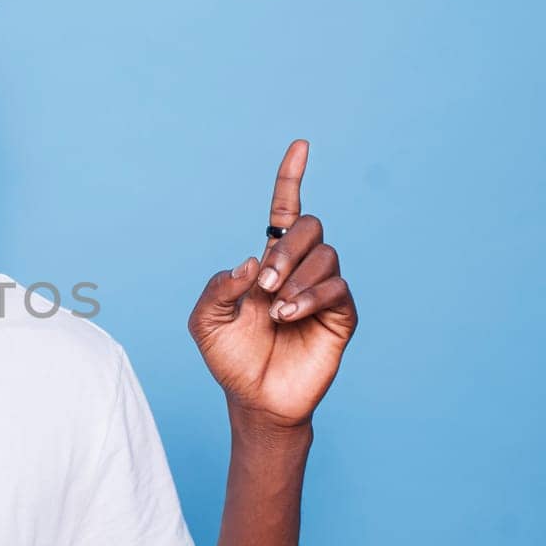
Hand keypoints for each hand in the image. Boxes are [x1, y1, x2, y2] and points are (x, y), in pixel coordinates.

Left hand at [187, 140, 356, 428]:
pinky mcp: (340, 314)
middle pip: (310, 227)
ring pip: (326, 254)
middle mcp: (299, 269)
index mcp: (267, 262)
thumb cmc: (230, 359)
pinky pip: (337, 287)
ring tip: (277, 311)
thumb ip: (218, 286)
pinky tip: (291, 316)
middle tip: (265, 284)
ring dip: (297, 278)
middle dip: (287, 249)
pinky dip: (312, 296)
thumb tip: (251, 260)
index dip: (291, 178)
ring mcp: (322, 290)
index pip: (284, 211)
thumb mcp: (205, 321)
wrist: (255, 399)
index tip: (300, 146)